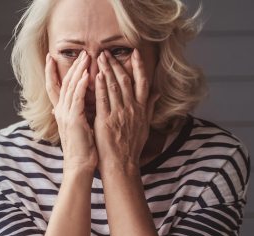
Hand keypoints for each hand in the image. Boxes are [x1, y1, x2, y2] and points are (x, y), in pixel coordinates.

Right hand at [45, 50, 97, 173]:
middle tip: (79, 52)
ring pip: (70, 87)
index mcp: (60, 113)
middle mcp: (60, 112)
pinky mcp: (74, 120)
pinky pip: (77, 98)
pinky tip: (87, 74)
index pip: (54, 88)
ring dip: (78, 71)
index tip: (51, 58)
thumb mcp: (77, 127)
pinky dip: (81, 85)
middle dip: (71, 66)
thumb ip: (76, 113)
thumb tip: (79, 105)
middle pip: (63, 83)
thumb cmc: (82, 149)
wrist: (79, 165)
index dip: (51, 72)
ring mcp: (66, 115)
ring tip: (86, 57)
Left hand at [93, 48, 159, 171]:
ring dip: (106, 70)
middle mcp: (132, 109)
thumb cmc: (131, 146)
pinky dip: (99, 87)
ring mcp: (119, 114)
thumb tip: (157, 93)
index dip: (138, 66)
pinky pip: (103, 100)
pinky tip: (96, 76)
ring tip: (99, 58)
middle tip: (107, 52)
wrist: (122, 165)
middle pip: (125, 81)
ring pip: (113, 87)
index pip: (142, 82)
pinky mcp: (106, 121)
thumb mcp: (145, 125)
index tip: (134, 53)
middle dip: (116, 64)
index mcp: (141, 109)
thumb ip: (149, 107)